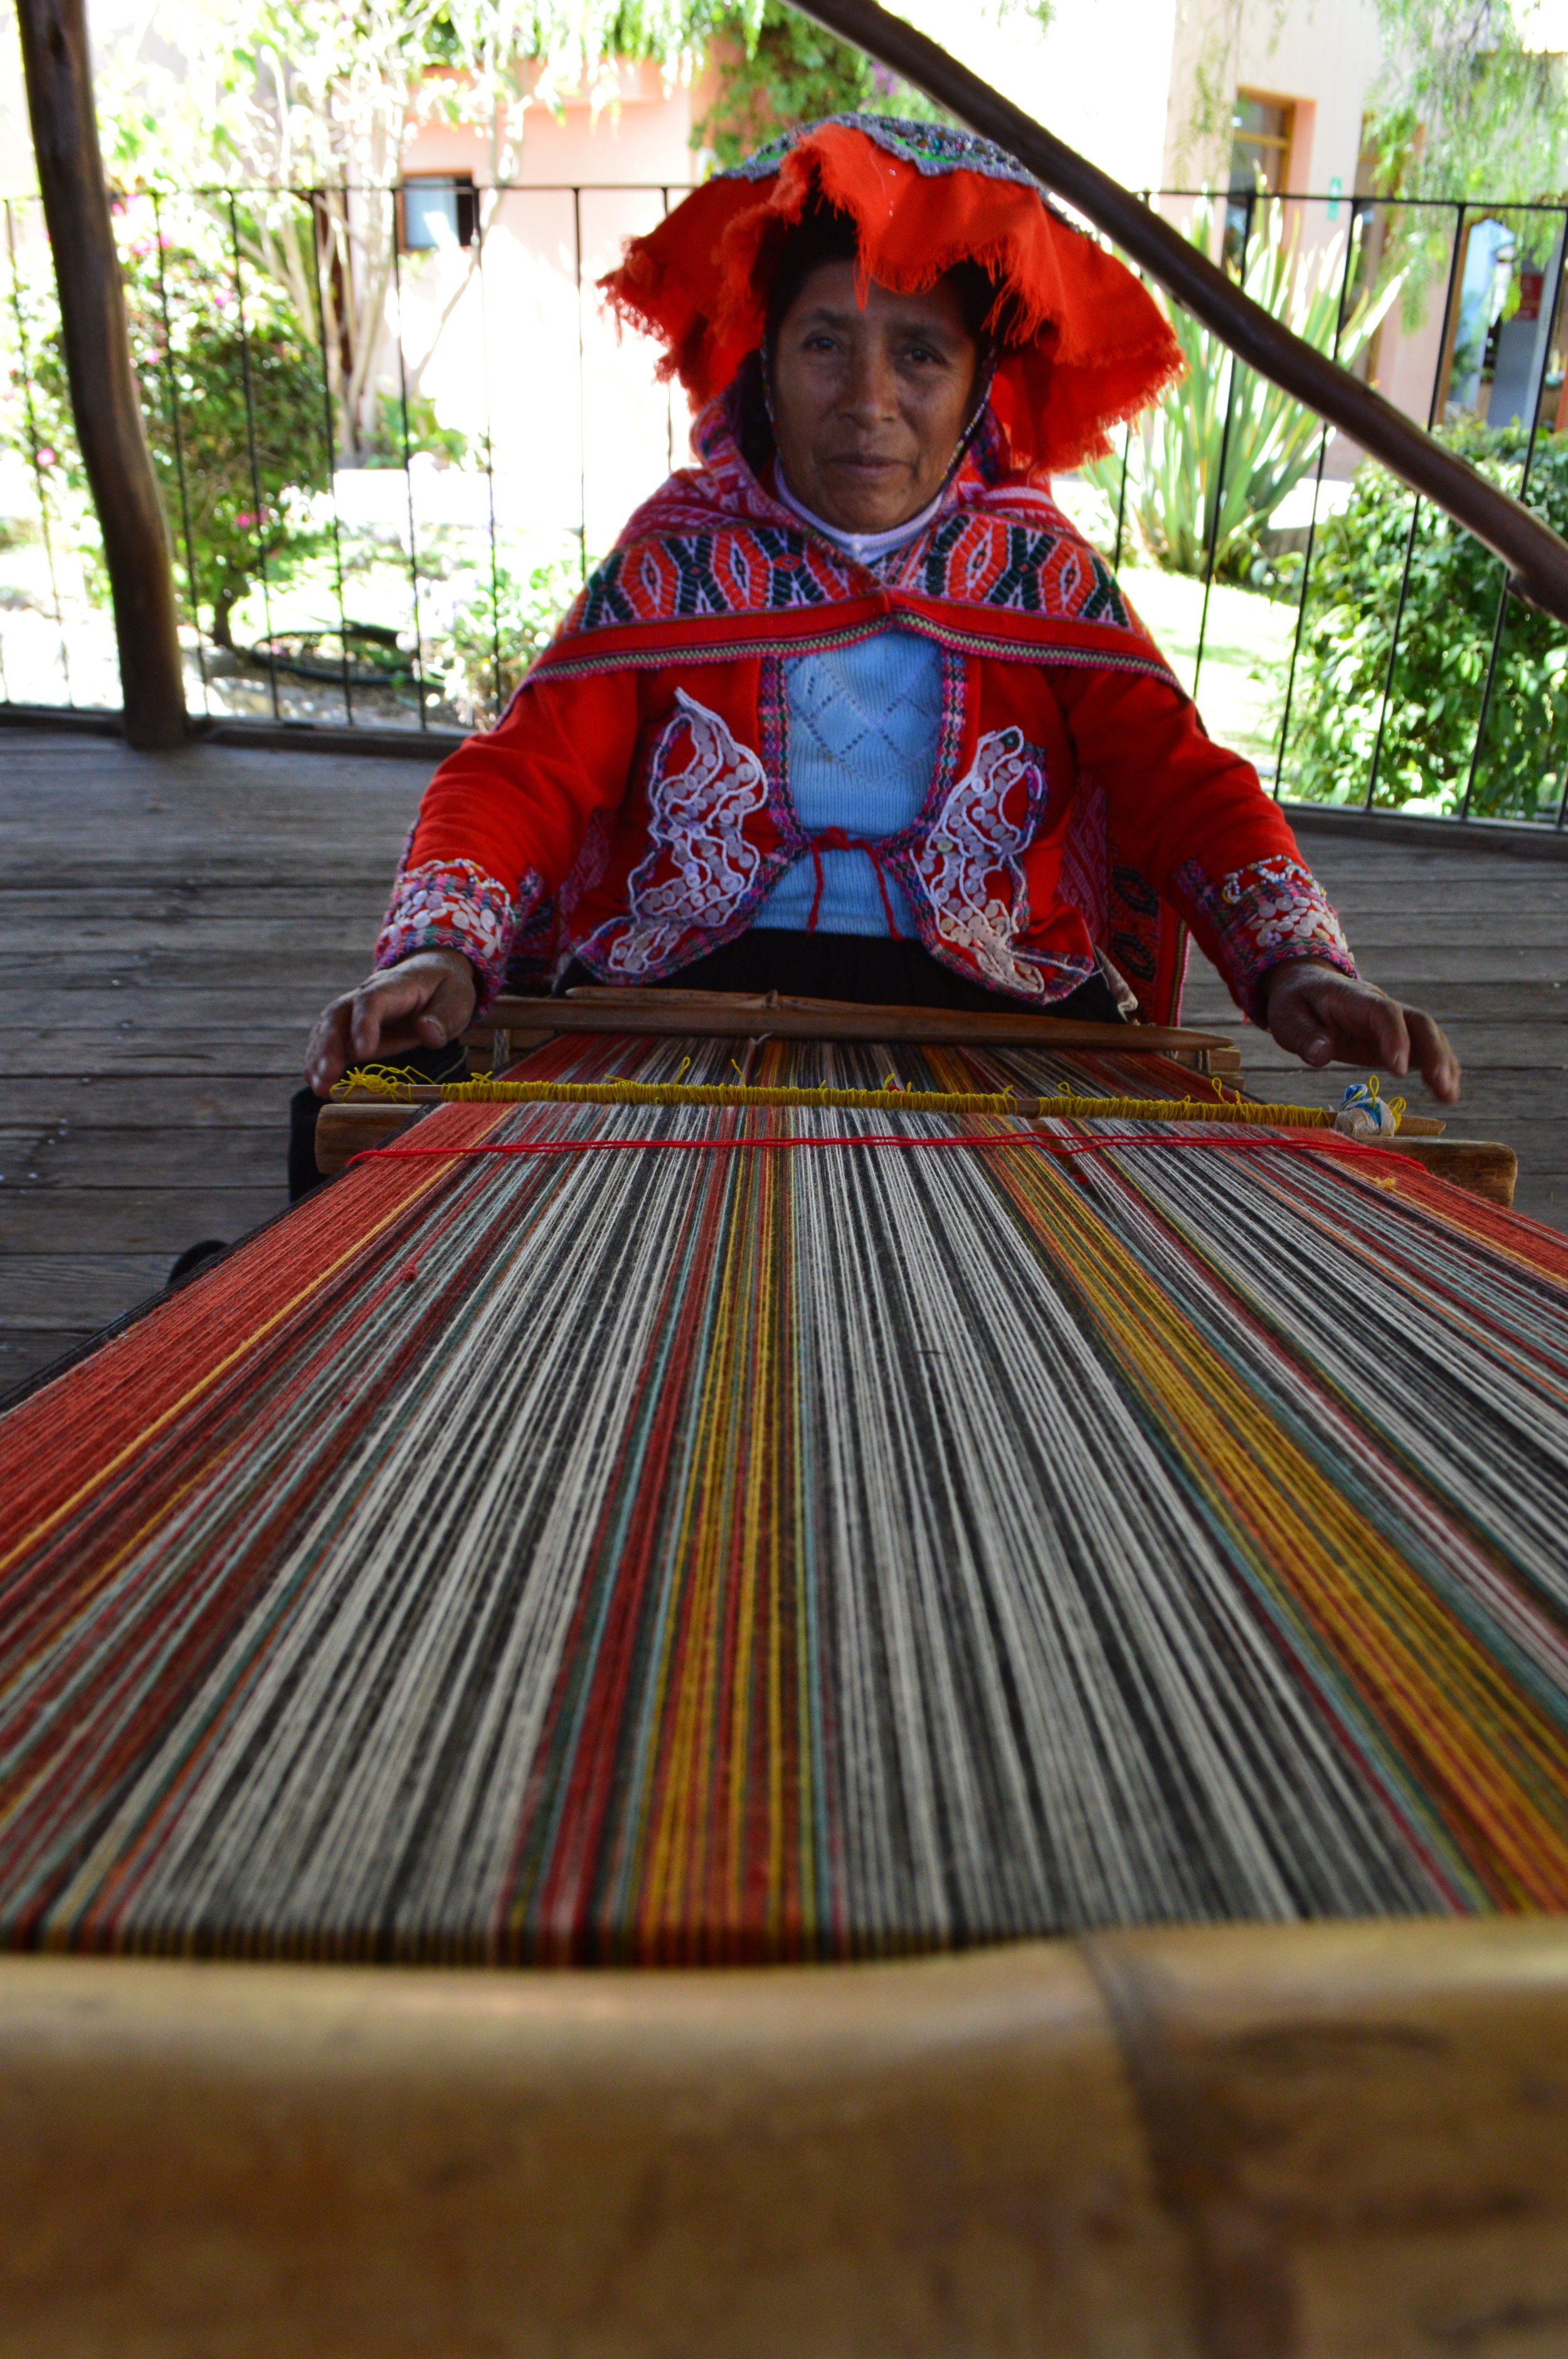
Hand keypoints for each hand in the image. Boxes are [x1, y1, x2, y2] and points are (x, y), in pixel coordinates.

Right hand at [304, 949, 477, 1095]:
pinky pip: (327, 1040)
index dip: (364, 1024)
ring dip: (319, 1058)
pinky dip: (318, 1060)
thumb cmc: (444, 989)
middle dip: (330, 1047)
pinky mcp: (349, 1027)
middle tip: (327, 1077)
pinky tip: (315, 1082)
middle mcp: (365, 995)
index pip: (372, 1001)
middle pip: (339, 1016)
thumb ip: (444, 1017)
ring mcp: (353, 1011)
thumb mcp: (456, 1000)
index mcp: (394, 986)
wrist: (431, 974)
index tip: (362, 1052)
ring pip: (327, 1029)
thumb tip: (428, 1033)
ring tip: (319, 1087)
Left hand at [1262, 958, 1459, 1104]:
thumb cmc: (1295, 1003)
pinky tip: (1447, 1094)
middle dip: (1433, 1053)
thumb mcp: (1287, 1018)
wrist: (1306, 986)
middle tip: (1440, 1086)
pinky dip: (1439, 1068)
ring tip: (1449, 1097)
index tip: (1400, 1071)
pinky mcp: (1395, 1038)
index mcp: (1354, 999)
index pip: (1384, 1013)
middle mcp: (1381, 1007)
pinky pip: (1424, 1049)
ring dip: (1442, 1063)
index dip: (1396, 1039)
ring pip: (1428, 1036)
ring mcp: (1393, 1022)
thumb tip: (1322, 1055)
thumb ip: (1304, 1036)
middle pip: (1418, 1023)